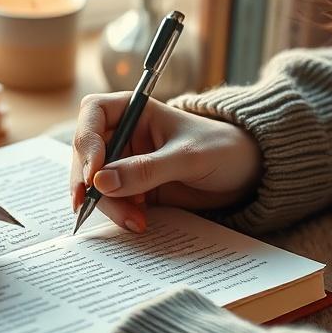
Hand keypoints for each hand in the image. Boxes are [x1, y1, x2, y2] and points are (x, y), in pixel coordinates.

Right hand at [71, 93, 261, 231]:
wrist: (245, 174)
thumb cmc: (222, 149)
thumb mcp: (187, 157)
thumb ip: (146, 168)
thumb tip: (101, 182)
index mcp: (134, 110)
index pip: (93, 113)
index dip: (86, 140)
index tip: (93, 173)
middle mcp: (124, 133)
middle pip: (86, 153)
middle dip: (89, 182)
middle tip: (92, 205)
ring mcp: (126, 162)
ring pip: (95, 183)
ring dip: (107, 204)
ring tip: (134, 220)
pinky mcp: (133, 188)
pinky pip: (112, 201)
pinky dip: (119, 214)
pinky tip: (138, 222)